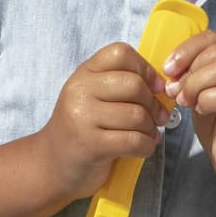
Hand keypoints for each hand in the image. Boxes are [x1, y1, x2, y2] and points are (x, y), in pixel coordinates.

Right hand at [39, 43, 169, 198]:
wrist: (52, 163)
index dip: (146, 68)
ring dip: (151, 128)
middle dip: (154, 103)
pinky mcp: (90, 145)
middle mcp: (80, 90)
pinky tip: (143, 147)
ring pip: (137, 115)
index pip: (120, 53)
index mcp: (84, 73)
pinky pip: (133, 140)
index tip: (156, 87)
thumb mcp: (94, 96)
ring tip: (149, 134)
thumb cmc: (83, 128)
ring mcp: (83, 117)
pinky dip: (146, 146)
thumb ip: (120, 84)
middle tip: (159, 117)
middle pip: (134, 85)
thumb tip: (163, 86)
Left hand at [163, 31, 215, 194]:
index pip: (213, 37)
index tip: (169, 69)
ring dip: (195, 84)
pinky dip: (205, 100)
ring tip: (184, 102)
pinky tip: (200, 111)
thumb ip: (194, 77)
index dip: (186, 49)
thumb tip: (169, 68)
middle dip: (188, 68)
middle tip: (175, 91)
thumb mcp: (206, 96)